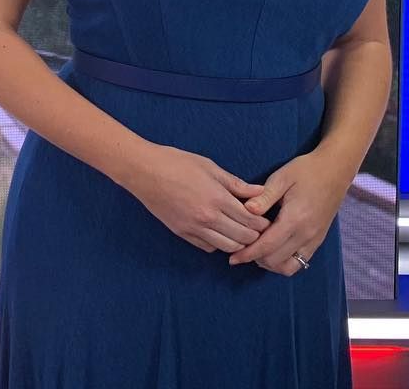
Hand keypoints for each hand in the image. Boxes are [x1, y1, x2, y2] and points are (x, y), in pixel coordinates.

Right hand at [127, 144, 271, 253]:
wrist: (143, 170)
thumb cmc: (175, 162)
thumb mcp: (208, 166)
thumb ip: (235, 183)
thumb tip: (259, 191)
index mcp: (217, 198)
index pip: (250, 220)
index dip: (262, 223)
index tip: (265, 219)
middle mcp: (208, 217)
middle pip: (243, 237)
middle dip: (255, 235)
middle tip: (257, 228)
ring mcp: (194, 228)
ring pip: (228, 247)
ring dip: (238, 242)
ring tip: (240, 233)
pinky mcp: (182, 233)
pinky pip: (208, 247)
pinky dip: (218, 244)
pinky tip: (219, 233)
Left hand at [227, 150, 351, 274]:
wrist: (335, 171)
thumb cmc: (305, 171)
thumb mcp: (281, 177)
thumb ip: (264, 196)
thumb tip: (246, 210)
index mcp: (295, 219)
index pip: (267, 245)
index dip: (248, 253)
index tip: (233, 258)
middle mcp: (306, 235)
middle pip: (276, 260)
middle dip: (255, 258)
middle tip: (239, 249)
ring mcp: (314, 240)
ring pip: (289, 266)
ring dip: (270, 263)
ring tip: (254, 251)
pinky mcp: (318, 240)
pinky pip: (301, 262)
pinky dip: (284, 262)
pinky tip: (272, 250)